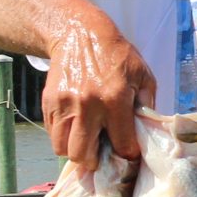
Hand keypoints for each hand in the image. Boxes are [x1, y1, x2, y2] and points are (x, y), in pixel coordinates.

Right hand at [41, 15, 156, 168]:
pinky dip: (63, 137)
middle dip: (95, 161)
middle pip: (83, 155)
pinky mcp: (48, 103)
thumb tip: (147, 133)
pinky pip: (52, 133)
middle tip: (102, 154)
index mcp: (115, 99)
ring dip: (75, 151)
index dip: (127, 154)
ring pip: (62, 149)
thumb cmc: (116, 55)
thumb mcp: (142, 75)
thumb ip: (148, 105)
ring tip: (87, 142)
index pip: (121, 145)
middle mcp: (87, 105)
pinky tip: (76, 126)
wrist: (79, 34)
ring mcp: (64, 105)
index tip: (128, 153)